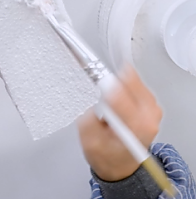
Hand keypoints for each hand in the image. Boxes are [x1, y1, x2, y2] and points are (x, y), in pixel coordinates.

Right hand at [77, 65, 161, 180]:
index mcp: (134, 127)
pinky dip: (126, 88)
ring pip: (134, 80)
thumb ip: (91, 112)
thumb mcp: (88, 136)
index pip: (120, 94)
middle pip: (131, 81)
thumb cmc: (105, 154)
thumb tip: (99, 91)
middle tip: (102, 95)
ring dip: (119, 85)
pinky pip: (138, 85)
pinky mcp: (154, 106)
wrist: (120, 166)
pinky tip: (120, 101)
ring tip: (111, 103)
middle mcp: (149, 117)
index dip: (106, 82)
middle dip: (113, 83)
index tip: (95, 76)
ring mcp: (154, 111)